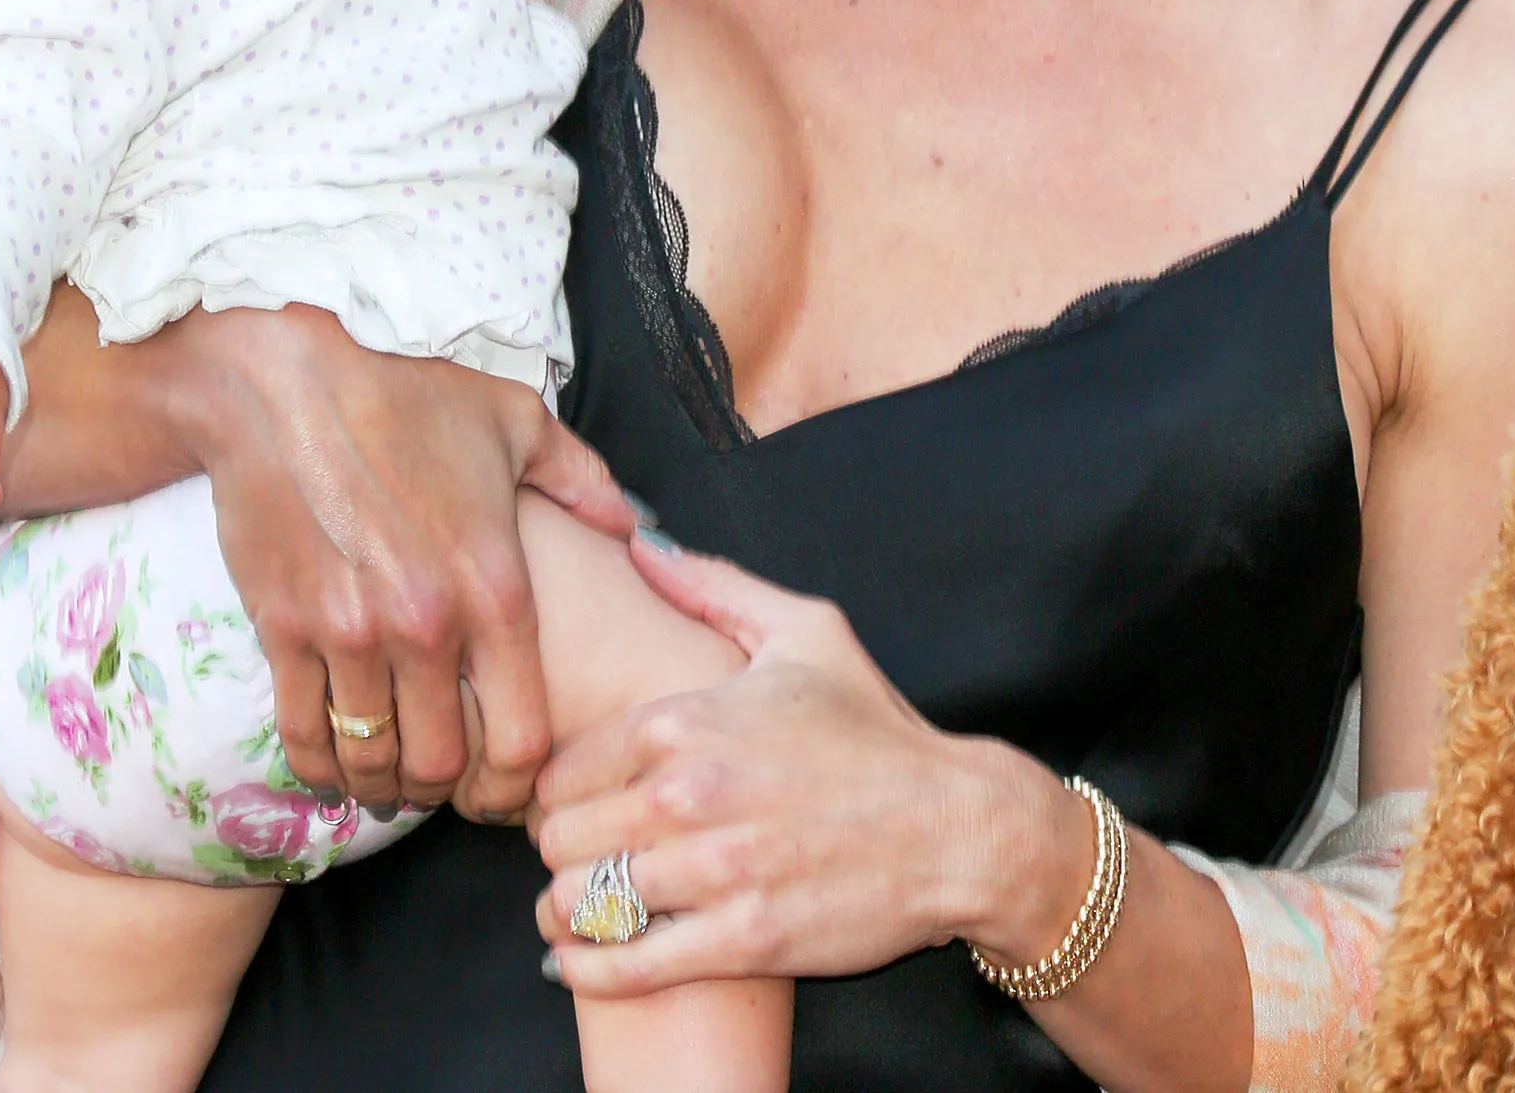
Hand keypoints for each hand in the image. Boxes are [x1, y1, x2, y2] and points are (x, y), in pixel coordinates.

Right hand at [173, 303, 636, 819]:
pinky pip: (302, 734)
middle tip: (441, 780)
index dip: (519, 783)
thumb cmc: (405, 396)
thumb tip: (631, 527)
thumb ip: (582, 481)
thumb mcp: (514, 421)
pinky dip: (318, 762)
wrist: (285, 382)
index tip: (507, 784)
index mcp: (495, 586)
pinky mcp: (284, 629)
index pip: (523, 739)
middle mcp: (427, 624)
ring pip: (369, 759)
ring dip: (379, 780)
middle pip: (441, 768)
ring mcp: (350, 633)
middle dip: (444, 789)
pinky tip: (330, 757)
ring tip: (386, 773)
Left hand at [532, 537, 1070, 996]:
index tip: (567, 799)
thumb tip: (641, 546)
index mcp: (691, 719)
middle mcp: (692, 794)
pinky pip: (630, 966)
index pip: (566, 765)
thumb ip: (713, 588)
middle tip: (573, 853)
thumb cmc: (877, 731)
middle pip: (563, 836)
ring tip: (577, 904)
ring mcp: (717, 872)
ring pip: (585, 899)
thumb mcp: (805, 631)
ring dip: (569, 906)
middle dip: (559, 847)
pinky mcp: (745, 941)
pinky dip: (588, 968)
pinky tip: (575, 960)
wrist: (958, 828)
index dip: (556, 787)